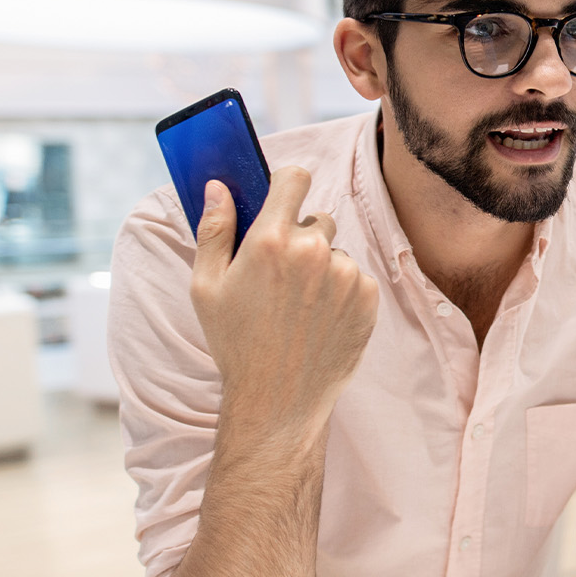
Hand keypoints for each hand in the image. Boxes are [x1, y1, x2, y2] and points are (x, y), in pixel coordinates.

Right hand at [190, 167, 378, 430]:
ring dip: (321, 267)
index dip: (287, 184)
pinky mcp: (368, 297)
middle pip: (316, 219)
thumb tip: (218, 186)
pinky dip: (341, 292)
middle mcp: (315, 250)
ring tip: (298, 305)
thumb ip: (214, 228)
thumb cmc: (235, 341)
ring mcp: (347, 274)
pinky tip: (318, 319)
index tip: (281, 197)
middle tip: (279, 275)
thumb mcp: (206, 285)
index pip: (294, 178)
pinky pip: (355, 278)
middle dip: (299, 237)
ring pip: (335, 252)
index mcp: (272, 239)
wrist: (278, 398)